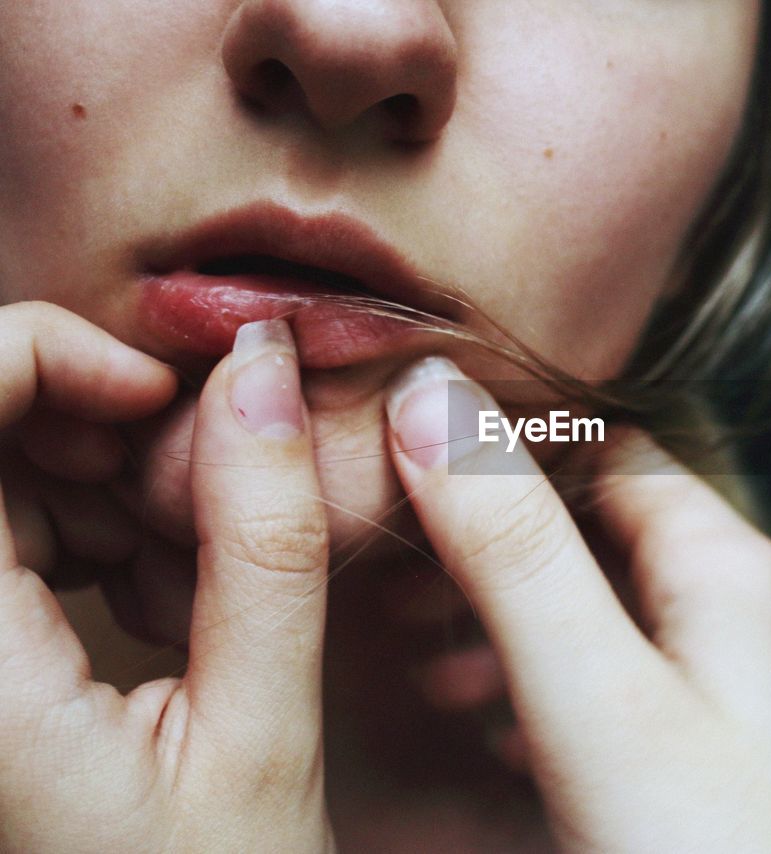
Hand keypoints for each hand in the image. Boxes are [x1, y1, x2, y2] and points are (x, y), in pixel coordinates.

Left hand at [0, 309, 334, 852]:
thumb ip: (263, 548)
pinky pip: (9, 534)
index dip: (34, 357)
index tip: (157, 389)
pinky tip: (160, 582)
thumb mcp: (263, 734)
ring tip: (195, 557)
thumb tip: (262, 377)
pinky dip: (89, 525)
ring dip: (101, 480)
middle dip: (88, 423)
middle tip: (206, 477)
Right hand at [384, 357, 770, 852]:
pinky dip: (552, 686)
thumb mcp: (600, 702)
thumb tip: (433, 400)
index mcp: (723, 565)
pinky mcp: (731, 759)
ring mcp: (742, 687)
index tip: (399, 456)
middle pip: (600, 526)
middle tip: (389, 574)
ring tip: (423, 659)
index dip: (499, 440)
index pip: (600, 445)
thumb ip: (516, 553)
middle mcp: (744, 608)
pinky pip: (629, 687)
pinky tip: (502, 733)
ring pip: (608, 611)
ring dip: (513, 618)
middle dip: (491, 539)